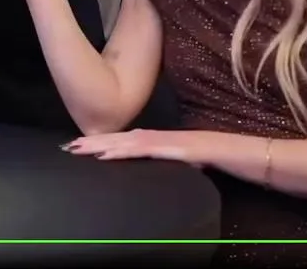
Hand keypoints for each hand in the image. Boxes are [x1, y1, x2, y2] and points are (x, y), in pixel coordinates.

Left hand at [64, 130, 206, 166]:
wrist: (238, 151)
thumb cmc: (213, 157)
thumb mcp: (183, 162)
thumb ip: (166, 162)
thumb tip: (154, 169)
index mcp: (156, 141)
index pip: (123, 140)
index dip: (101, 142)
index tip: (79, 145)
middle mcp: (155, 138)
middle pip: (118, 138)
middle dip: (92, 142)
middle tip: (68, 146)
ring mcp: (162, 142)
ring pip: (124, 143)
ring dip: (99, 145)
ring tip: (77, 148)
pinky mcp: (171, 150)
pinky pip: (141, 151)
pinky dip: (120, 153)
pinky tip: (104, 156)